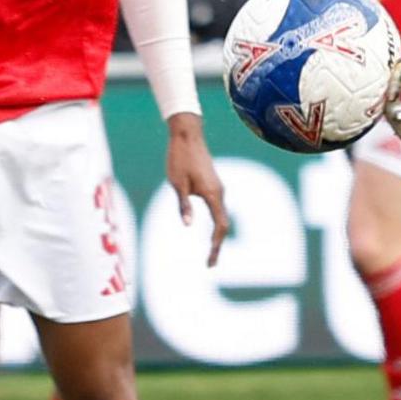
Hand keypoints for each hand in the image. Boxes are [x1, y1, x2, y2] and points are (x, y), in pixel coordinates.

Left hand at [164, 113, 228, 266]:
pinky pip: (219, 209)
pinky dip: (216, 223)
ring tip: (211, 252)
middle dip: (218, 245)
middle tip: (210, 264)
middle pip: (224, 225)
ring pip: (222, 217)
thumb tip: (187, 226)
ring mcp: (218, 188)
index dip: (216, 246)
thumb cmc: (179, 158)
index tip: (210, 261)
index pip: (220, 227)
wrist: (188, 134)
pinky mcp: (213, 184)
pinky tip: (211, 231)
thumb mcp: (177, 183)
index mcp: (212, 194)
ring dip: (217, 235)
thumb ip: (184, 205)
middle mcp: (219, 192)